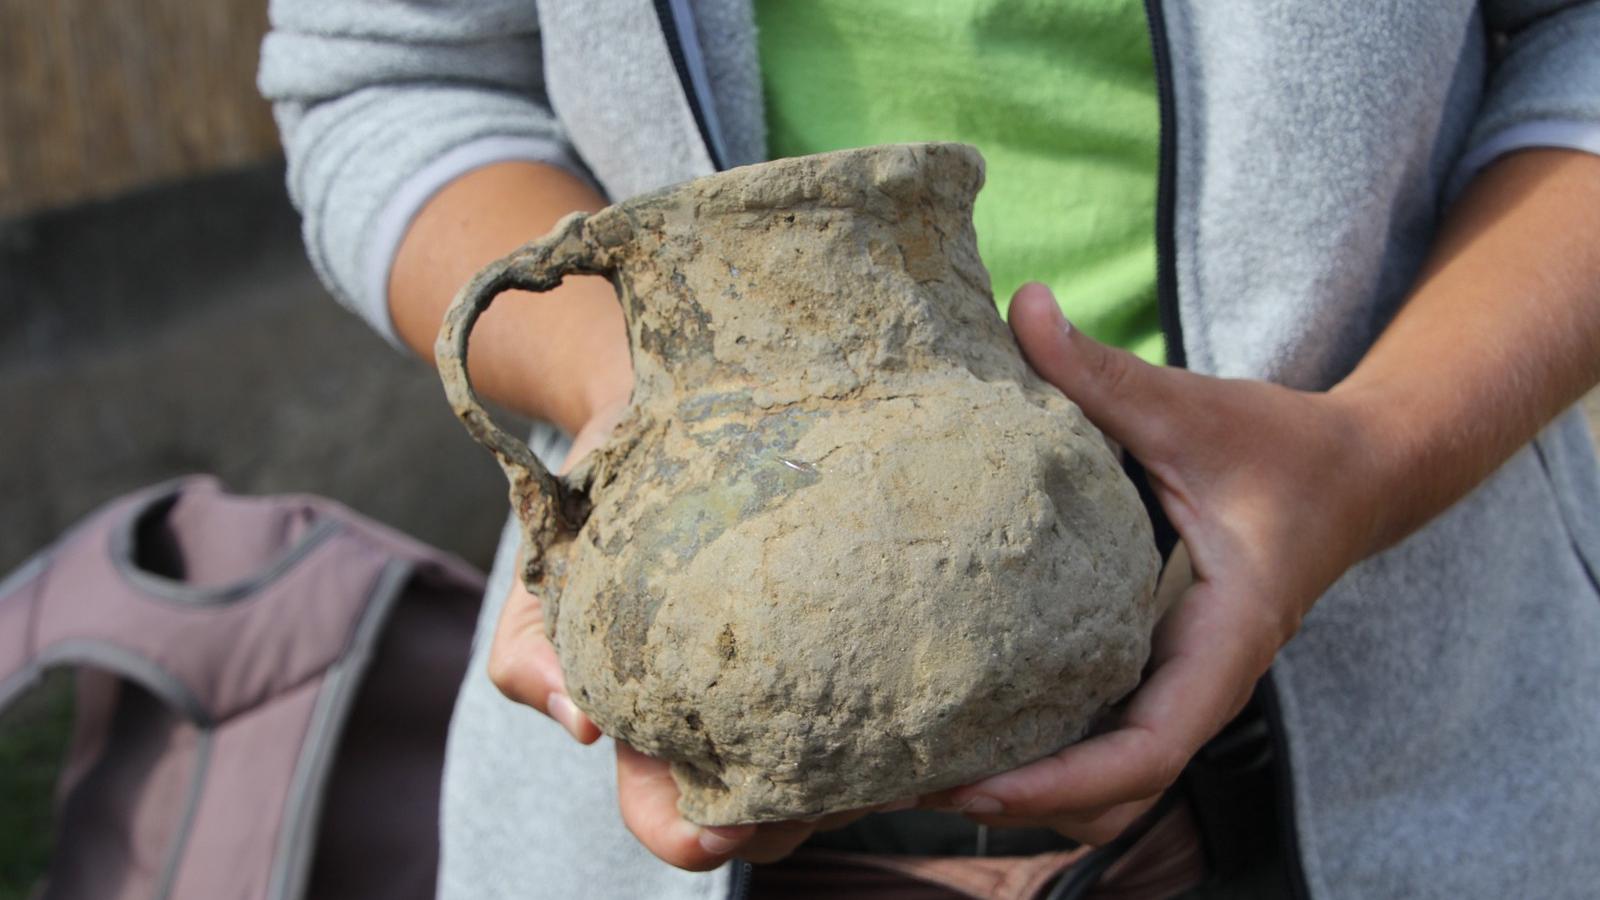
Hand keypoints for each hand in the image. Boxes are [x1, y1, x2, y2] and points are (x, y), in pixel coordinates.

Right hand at [486, 397, 907, 868]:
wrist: (677, 405)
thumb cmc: (605, 499)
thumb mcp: (548, 567)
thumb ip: (535, 648)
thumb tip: (577, 721)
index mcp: (666, 729)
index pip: (675, 821)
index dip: (691, 832)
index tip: (716, 819)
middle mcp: (747, 726)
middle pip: (780, 818)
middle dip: (805, 808)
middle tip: (841, 764)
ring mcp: (816, 688)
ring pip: (854, 774)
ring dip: (879, 764)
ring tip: (908, 718)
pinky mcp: (875, 636)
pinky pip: (907, 700)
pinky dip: (925, 705)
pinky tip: (946, 670)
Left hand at [925, 282, 1389, 843]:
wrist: (1352, 472)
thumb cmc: (1283, 447)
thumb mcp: (1192, 407)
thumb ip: (1102, 371)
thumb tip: (1021, 305)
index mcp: (1223, 640)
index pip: (1148, 750)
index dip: (1061, 783)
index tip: (975, 791)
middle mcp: (1198, 678)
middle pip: (1112, 789)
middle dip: (1022, 800)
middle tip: (912, 785)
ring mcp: (1176, 677)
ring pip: (1105, 771)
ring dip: (1028, 782)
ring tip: (922, 766)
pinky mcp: (1155, 660)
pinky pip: (1099, 726)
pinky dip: (1041, 741)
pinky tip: (963, 714)